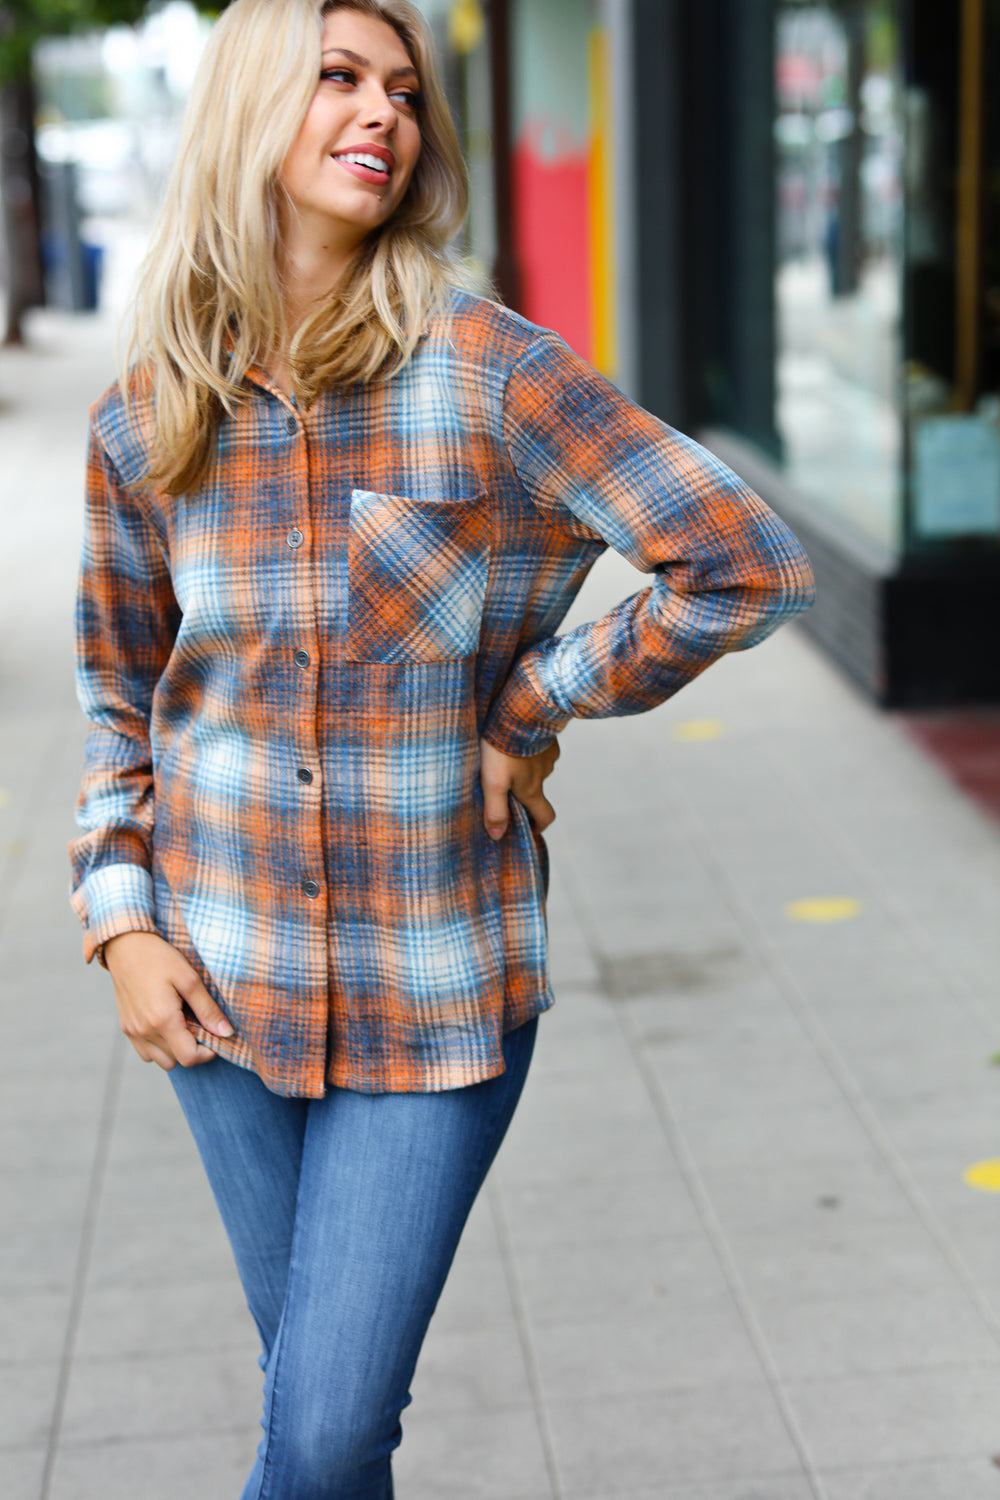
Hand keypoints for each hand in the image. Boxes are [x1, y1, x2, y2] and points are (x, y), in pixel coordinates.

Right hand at [104, 931, 233, 1069]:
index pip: (189, 1058)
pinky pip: (145, 1052)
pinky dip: (158, 1047)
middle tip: (199, 1026)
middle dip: (192, 1050)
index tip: (215, 1036)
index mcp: (162, 1020)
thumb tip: (226, 1032)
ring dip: (175, 1050)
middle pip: (175, 1061)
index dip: (207, 1052)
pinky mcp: (126, 1027)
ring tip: (182, 1025)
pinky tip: (166, 1025)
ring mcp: (133, 1031)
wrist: (125, 946)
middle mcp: (145, 1031)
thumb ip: (208, 1009)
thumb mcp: (190, 978)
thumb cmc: (159, 958)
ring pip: (160, 1060)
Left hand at [479, 737, 559, 840]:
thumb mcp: (493, 782)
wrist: (521, 710)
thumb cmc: (504, 748)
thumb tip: (497, 836)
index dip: (538, 826)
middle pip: (537, 792)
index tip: (529, 828)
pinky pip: (538, 748)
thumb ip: (495, 810)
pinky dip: (528, 749)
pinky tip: (514, 740)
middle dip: (524, 794)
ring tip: (503, 759)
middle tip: (503, 787)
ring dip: (524, 769)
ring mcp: (547, 754)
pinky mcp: (547, 735)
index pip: (545, 817)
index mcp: (532, 789)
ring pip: (537, 768)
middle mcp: (544, 774)